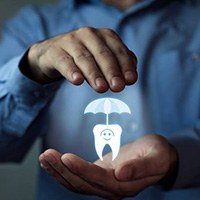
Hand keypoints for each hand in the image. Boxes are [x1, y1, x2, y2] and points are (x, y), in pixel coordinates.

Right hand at [24, 27, 136, 92]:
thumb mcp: (103, 59)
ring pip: (85, 58)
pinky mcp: (55, 51)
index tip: (130, 81)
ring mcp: (70, 41)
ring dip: (94, 73)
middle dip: (111, 71)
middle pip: (103, 54)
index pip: (118, 51)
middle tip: (117, 87)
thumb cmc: (85, 57)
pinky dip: (71, 71)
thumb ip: (118, 65)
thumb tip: (131, 77)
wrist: (54, 53)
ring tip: (101, 88)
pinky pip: (64, 61)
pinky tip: (77, 80)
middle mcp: (88, 35)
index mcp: (104, 36)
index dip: (126, 66)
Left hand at [39, 135, 177, 198]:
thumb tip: (121, 174)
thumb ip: (140, 168)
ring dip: (58, 171)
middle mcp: (110, 189)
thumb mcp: (155, 157)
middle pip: (81, 183)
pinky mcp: (98, 175)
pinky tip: (53, 161)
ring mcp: (102, 184)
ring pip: (76, 182)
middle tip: (46, 154)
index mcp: (124, 187)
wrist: (157, 156)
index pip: (98, 180)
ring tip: (44, 157)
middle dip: (62, 170)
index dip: (81, 170)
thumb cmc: (157, 154)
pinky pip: (77, 176)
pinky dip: (63, 170)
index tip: (65, 157)